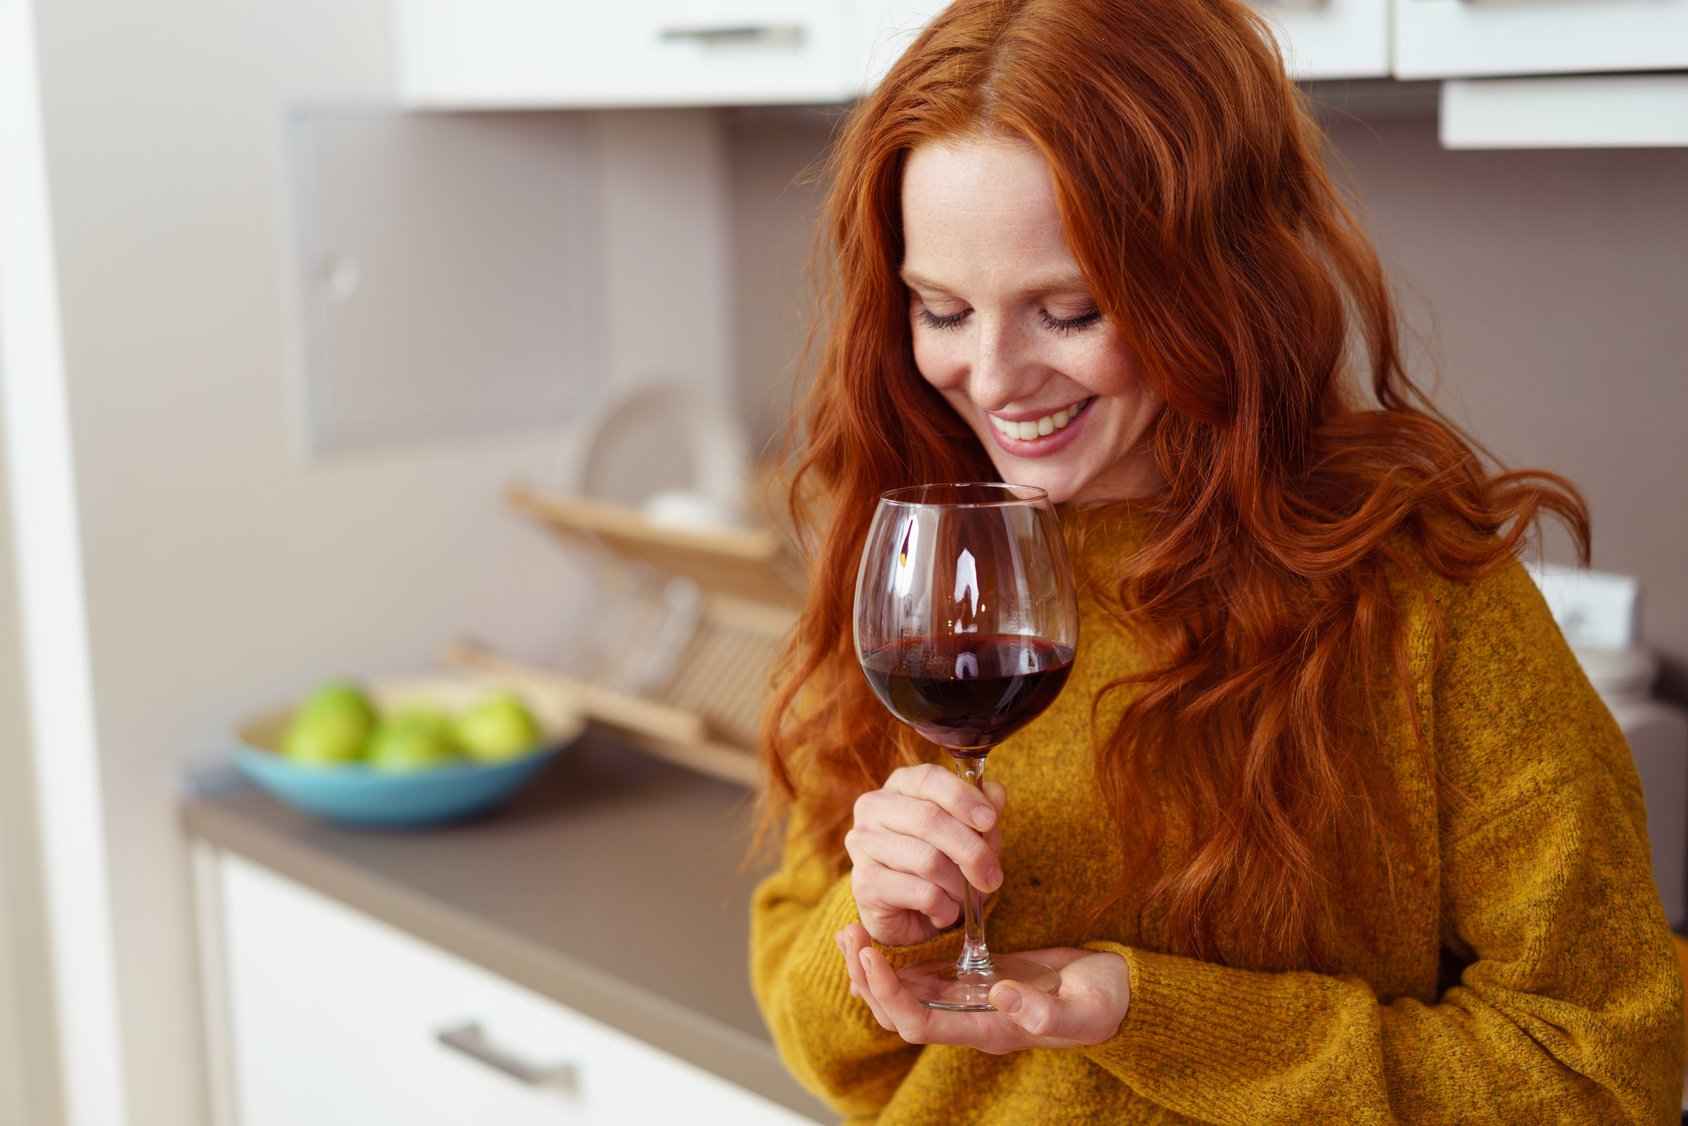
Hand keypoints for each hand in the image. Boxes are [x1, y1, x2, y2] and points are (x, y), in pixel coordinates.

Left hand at [836, 925, 1130, 1053]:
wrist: (1119, 996)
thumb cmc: (1103, 1002)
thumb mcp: (1083, 1006)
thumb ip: (1043, 1009)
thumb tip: (1000, 993)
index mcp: (988, 1030)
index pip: (918, 1022)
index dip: (888, 992)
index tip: (870, 953)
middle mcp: (969, 1022)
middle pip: (897, 1014)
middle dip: (866, 978)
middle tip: (849, 934)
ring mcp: (970, 1004)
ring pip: (904, 998)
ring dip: (873, 970)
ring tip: (852, 933)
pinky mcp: (975, 984)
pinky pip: (921, 982)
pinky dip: (895, 964)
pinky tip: (881, 942)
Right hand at [845, 763, 1005, 946]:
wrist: (910, 917)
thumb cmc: (941, 867)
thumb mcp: (970, 837)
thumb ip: (983, 814)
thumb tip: (996, 793)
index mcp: (900, 786)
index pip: (928, 778)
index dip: (962, 797)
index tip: (989, 820)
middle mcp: (874, 808)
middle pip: (929, 819)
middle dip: (971, 851)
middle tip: (992, 876)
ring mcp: (863, 844)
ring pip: (928, 860)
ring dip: (957, 885)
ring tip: (960, 895)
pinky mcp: (864, 883)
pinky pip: (921, 893)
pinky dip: (944, 907)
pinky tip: (942, 911)